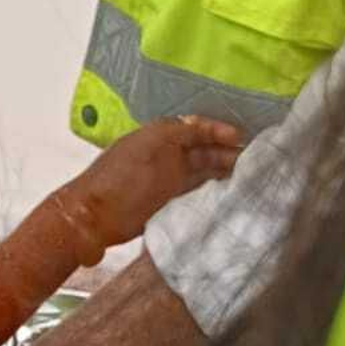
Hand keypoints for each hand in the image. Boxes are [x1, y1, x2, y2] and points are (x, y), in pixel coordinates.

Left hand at [84, 114, 244, 244]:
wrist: (90, 218)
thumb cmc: (121, 180)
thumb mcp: (152, 147)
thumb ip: (178, 133)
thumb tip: (203, 126)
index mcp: (158, 135)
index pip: (195, 127)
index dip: (218, 131)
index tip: (241, 138)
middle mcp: (164, 154)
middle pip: (201, 149)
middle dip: (226, 151)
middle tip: (253, 160)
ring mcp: (165, 179)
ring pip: (200, 169)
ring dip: (222, 170)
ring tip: (248, 176)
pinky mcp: (165, 201)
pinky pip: (194, 189)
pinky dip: (211, 188)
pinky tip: (228, 191)